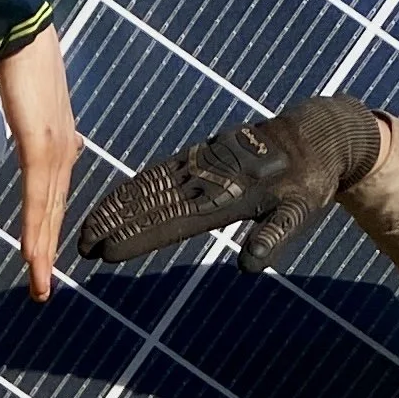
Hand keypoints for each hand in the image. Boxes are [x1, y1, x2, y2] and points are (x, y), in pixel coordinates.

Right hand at [0, 25, 80, 300]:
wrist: (18, 29)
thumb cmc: (17, 53)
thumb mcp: (28, 93)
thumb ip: (30, 115)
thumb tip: (30, 124)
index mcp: (60, 138)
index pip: (55, 192)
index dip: (49, 225)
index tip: (44, 255)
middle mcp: (64, 147)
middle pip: (55, 209)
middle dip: (48, 250)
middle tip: (43, 287)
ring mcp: (55, 147)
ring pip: (49, 210)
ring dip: (42, 248)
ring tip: (38, 281)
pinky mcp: (41, 144)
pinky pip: (37, 195)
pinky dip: (34, 226)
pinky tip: (31, 251)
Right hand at [77, 93, 384, 278]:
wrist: (318, 133)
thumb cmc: (311, 180)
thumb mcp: (300, 210)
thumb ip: (274, 234)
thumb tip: (249, 264)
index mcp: (228, 193)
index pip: (172, 220)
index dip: (138, 236)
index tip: (107, 252)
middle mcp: (208, 175)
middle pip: (150, 200)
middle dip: (113, 222)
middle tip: (81, 245)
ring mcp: (201, 162)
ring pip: (148, 184)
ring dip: (116, 205)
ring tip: (87, 227)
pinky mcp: (202, 153)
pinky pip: (160, 171)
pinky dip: (134, 186)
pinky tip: (118, 198)